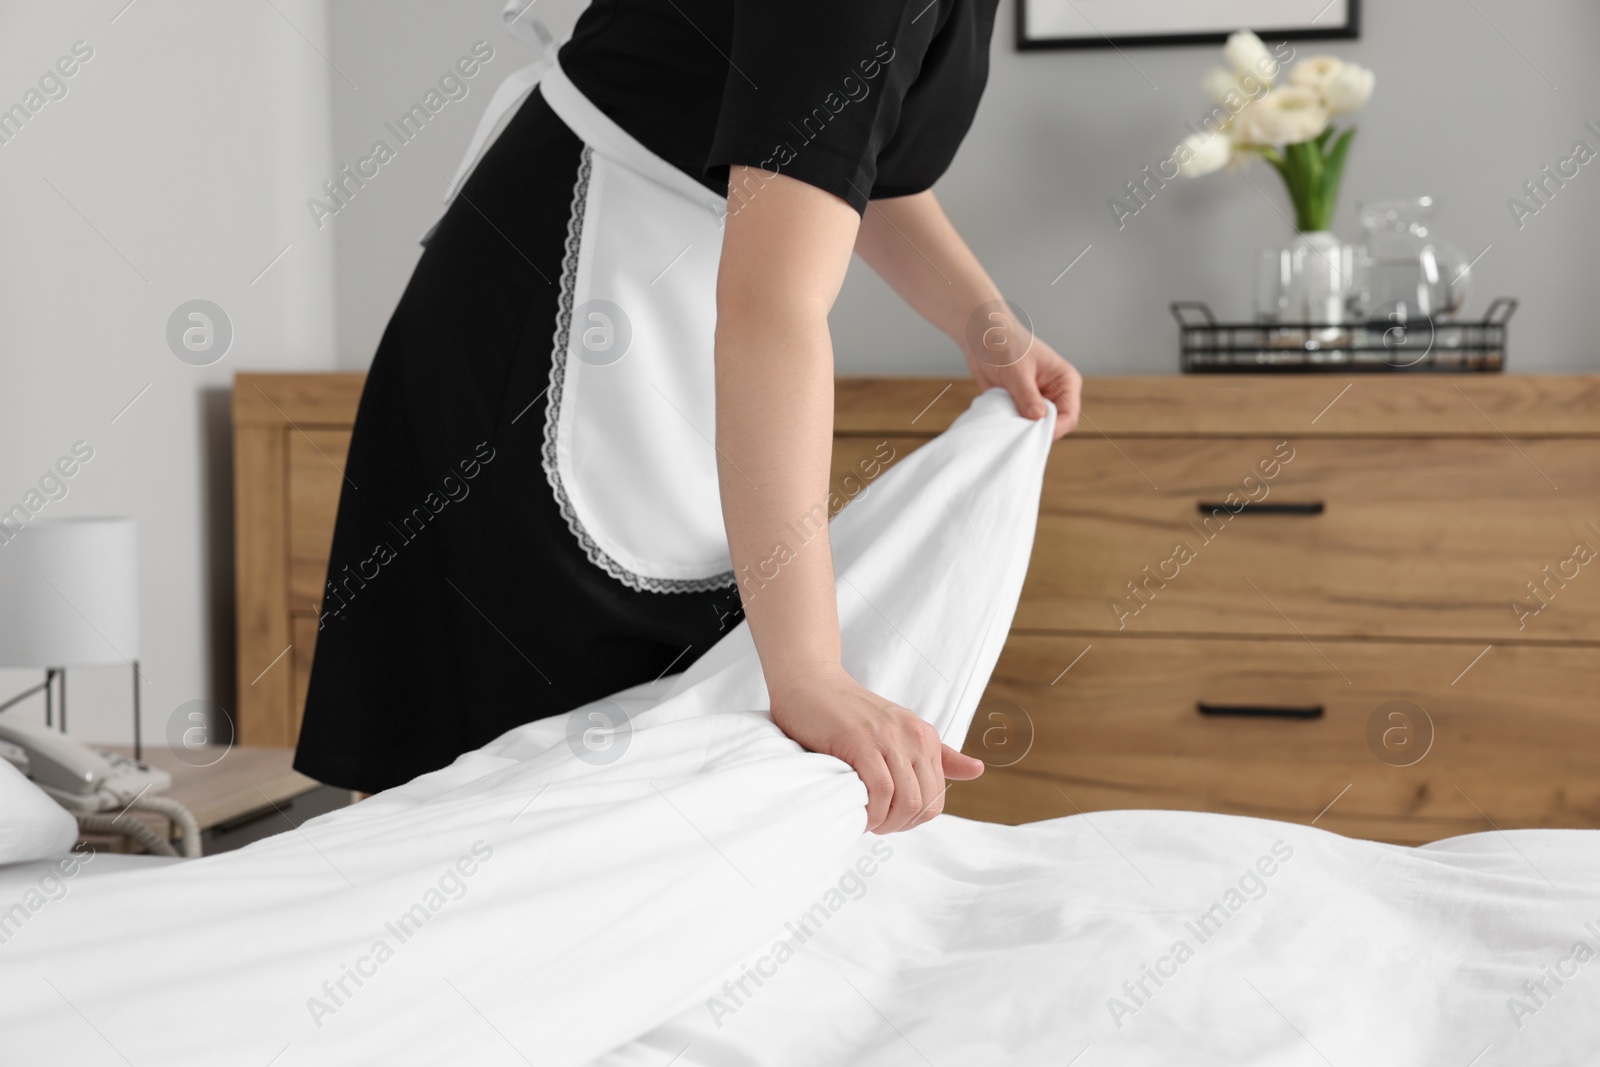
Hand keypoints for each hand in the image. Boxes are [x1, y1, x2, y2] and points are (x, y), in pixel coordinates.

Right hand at [768, 664, 984, 833]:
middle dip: (900, 824)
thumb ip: (937, 754)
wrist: (809, 683)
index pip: (937, 797)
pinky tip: (858, 814)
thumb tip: (978, 770)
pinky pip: (881, 791)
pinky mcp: (861, 742)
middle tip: (875, 824)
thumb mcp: (898, 732)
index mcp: (925, 736)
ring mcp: (888, 738)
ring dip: (885, 822)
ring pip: (906, 800)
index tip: (888, 818)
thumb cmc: (848, 714)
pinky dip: (872, 812)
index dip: (913, 818)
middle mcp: (913, 736)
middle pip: (924, 802)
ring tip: (866, 821)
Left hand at [964, 314, 1082, 440]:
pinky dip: (1010, 425)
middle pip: (1053, 425)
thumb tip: (1039, 419)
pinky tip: (1000, 418)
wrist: (982, 336)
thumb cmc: (1005, 345)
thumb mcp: (1017, 372)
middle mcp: (1055, 393)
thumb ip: (1028, 397)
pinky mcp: (1021, 405)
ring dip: (1021, 428)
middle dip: (1035, 430)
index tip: (1031, 433)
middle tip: (1015, 429)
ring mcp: (1038, 400)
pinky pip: (1019, 424)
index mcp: (1065, 382)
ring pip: (1035, 427)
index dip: (1054, 429)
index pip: (1069, 416)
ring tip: (1006, 420)